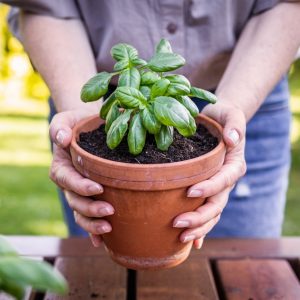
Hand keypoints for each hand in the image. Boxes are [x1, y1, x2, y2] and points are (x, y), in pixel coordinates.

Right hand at [49, 109, 113, 246]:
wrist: (89, 129)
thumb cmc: (78, 123)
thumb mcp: (66, 120)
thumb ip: (60, 128)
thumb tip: (63, 140)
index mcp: (62, 167)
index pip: (68, 180)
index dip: (80, 186)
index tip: (97, 188)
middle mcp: (69, 183)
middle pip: (75, 201)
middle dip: (90, 209)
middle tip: (109, 212)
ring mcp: (79, 193)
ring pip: (81, 213)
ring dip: (92, 223)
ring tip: (109, 228)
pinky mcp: (90, 197)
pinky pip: (89, 217)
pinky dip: (93, 231)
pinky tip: (102, 241)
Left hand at [173, 102, 246, 248]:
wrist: (221, 124)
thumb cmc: (224, 118)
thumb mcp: (231, 114)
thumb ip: (235, 125)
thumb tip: (232, 140)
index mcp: (234, 165)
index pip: (223, 180)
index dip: (209, 188)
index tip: (189, 192)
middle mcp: (227, 181)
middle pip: (217, 203)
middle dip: (199, 216)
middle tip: (177, 222)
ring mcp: (219, 189)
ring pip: (212, 214)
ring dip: (199, 227)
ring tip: (181, 237)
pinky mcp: (209, 192)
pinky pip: (206, 213)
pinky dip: (200, 229)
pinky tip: (189, 242)